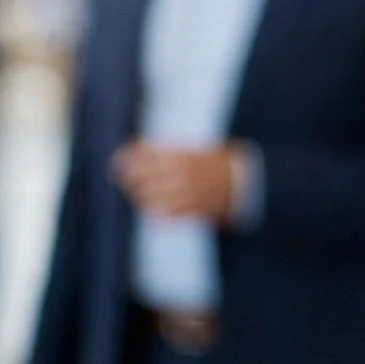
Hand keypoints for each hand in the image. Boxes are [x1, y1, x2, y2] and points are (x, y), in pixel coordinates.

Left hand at [112, 142, 238, 220]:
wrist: (247, 181)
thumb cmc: (216, 162)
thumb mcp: (191, 149)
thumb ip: (165, 152)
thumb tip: (135, 152)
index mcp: (178, 154)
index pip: (139, 156)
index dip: (124, 161)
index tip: (117, 165)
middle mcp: (178, 173)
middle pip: (138, 178)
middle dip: (128, 180)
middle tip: (126, 181)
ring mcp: (184, 192)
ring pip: (147, 197)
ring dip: (139, 197)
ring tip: (140, 196)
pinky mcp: (191, 210)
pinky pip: (164, 214)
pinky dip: (155, 212)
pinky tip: (154, 209)